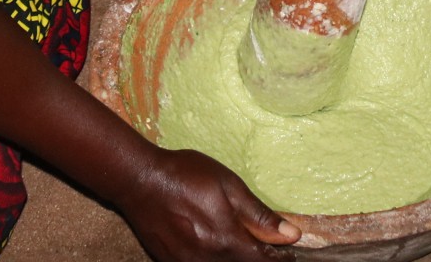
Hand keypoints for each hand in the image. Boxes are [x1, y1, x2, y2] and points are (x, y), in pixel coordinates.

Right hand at [114, 146, 298, 260]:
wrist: (139, 181)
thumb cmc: (185, 176)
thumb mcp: (228, 185)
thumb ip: (259, 215)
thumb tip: (291, 234)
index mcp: (227, 241)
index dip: (281, 258)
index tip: (289, 251)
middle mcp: (208, 260)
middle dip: (259, 258)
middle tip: (265, 245)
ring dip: (236, 259)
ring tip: (236, 240)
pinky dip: (214, 259)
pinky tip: (212, 242)